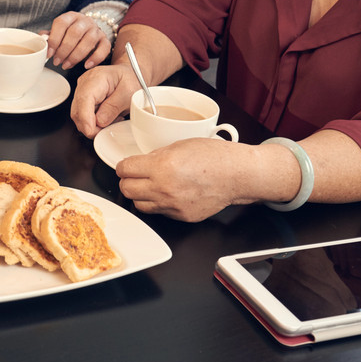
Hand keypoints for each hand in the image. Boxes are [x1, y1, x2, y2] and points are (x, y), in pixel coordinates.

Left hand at [44, 11, 111, 69]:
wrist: (89, 34)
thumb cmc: (70, 35)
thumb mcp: (59, 33)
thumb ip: (50, 35)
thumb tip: (41, 39)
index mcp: (71, 16)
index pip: (61, 23)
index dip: (54, 39)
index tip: (49, 53)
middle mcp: (85, 21)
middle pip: (75, 33)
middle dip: (64, 50)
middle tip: (57, 61)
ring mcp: (96, 30)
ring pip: (89, 41)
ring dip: (76, 55)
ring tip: (66, 65)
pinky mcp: (105, 40)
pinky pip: (104, 48)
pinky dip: (95, 58)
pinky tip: (86, 65)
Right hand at [70, 64, 140, 137]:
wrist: (131, 74)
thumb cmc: (132, 79)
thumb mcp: (129, 93)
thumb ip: (114, 107)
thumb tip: (100, 121)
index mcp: (96, 78)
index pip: (84, 100)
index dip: (86, 119)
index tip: (94, 131)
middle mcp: (85, 83)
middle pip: (78, 111)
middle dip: (90, 126)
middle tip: (109, 127)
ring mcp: (82, 91)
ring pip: (78, 116)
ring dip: (93, 125)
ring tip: (111, 119)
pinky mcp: (83, 100)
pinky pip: (83, 116)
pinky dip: (93, 122)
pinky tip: (106, 118)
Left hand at [115, 138, 256, 220]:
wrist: (237, 175)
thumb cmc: (214, 157)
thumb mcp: (179, 145)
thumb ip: (156, 156)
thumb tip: (140, 163)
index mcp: (162, 167)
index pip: (124, 169)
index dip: (123, 166)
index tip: (126, 165)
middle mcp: (164, 188)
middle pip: (126, 189)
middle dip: (127, 180)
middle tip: (134, 175)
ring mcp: (172, 205)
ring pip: (138, 204)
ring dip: (140, 194)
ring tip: (150, 185)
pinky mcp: (180, 216)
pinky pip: (158, 211)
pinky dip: (158, 203)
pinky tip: (167, 193)